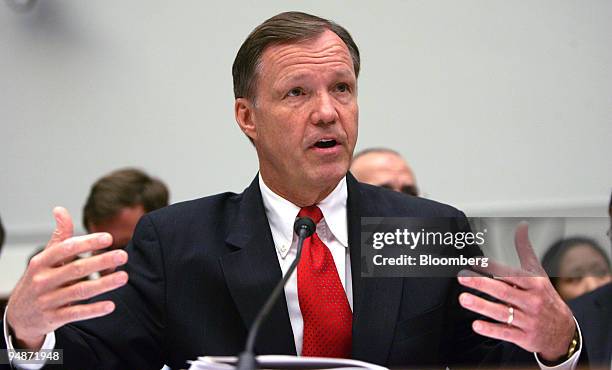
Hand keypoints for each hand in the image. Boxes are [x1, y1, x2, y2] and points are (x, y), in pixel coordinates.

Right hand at [6, 207, 128, 349]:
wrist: (18, 316)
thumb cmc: (38, 280)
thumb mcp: (44, 258)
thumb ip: (59, 236)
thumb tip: (60, 209)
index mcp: (41, 262)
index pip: (65, 249)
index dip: (87, 243)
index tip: (109, 238)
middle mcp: (43, 280)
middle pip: (76, 269)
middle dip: (101, 262)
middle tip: (123, 255)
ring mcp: (47, 300)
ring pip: (79, 291)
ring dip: (103, 284)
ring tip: (124, 277)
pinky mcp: (53, 318)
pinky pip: (76, 313)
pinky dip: (93, 309)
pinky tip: (111, 305)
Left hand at [457, 222, 575, 361]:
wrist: (563, 330)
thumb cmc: (544, 296)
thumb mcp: (537, 272)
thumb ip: (525, 250)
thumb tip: (521, 226)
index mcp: (534, 284)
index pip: (511, 274)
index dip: (492, 267)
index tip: (475, 262)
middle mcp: (531, 301)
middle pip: (503, 291)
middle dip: (481, 284)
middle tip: (462, 277)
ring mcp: (528, 320)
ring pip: (502, 313)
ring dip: (481, 306)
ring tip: (463, 299)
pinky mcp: (524, 337)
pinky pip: (505, 333)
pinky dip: (491, 329)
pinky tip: (476, 324)